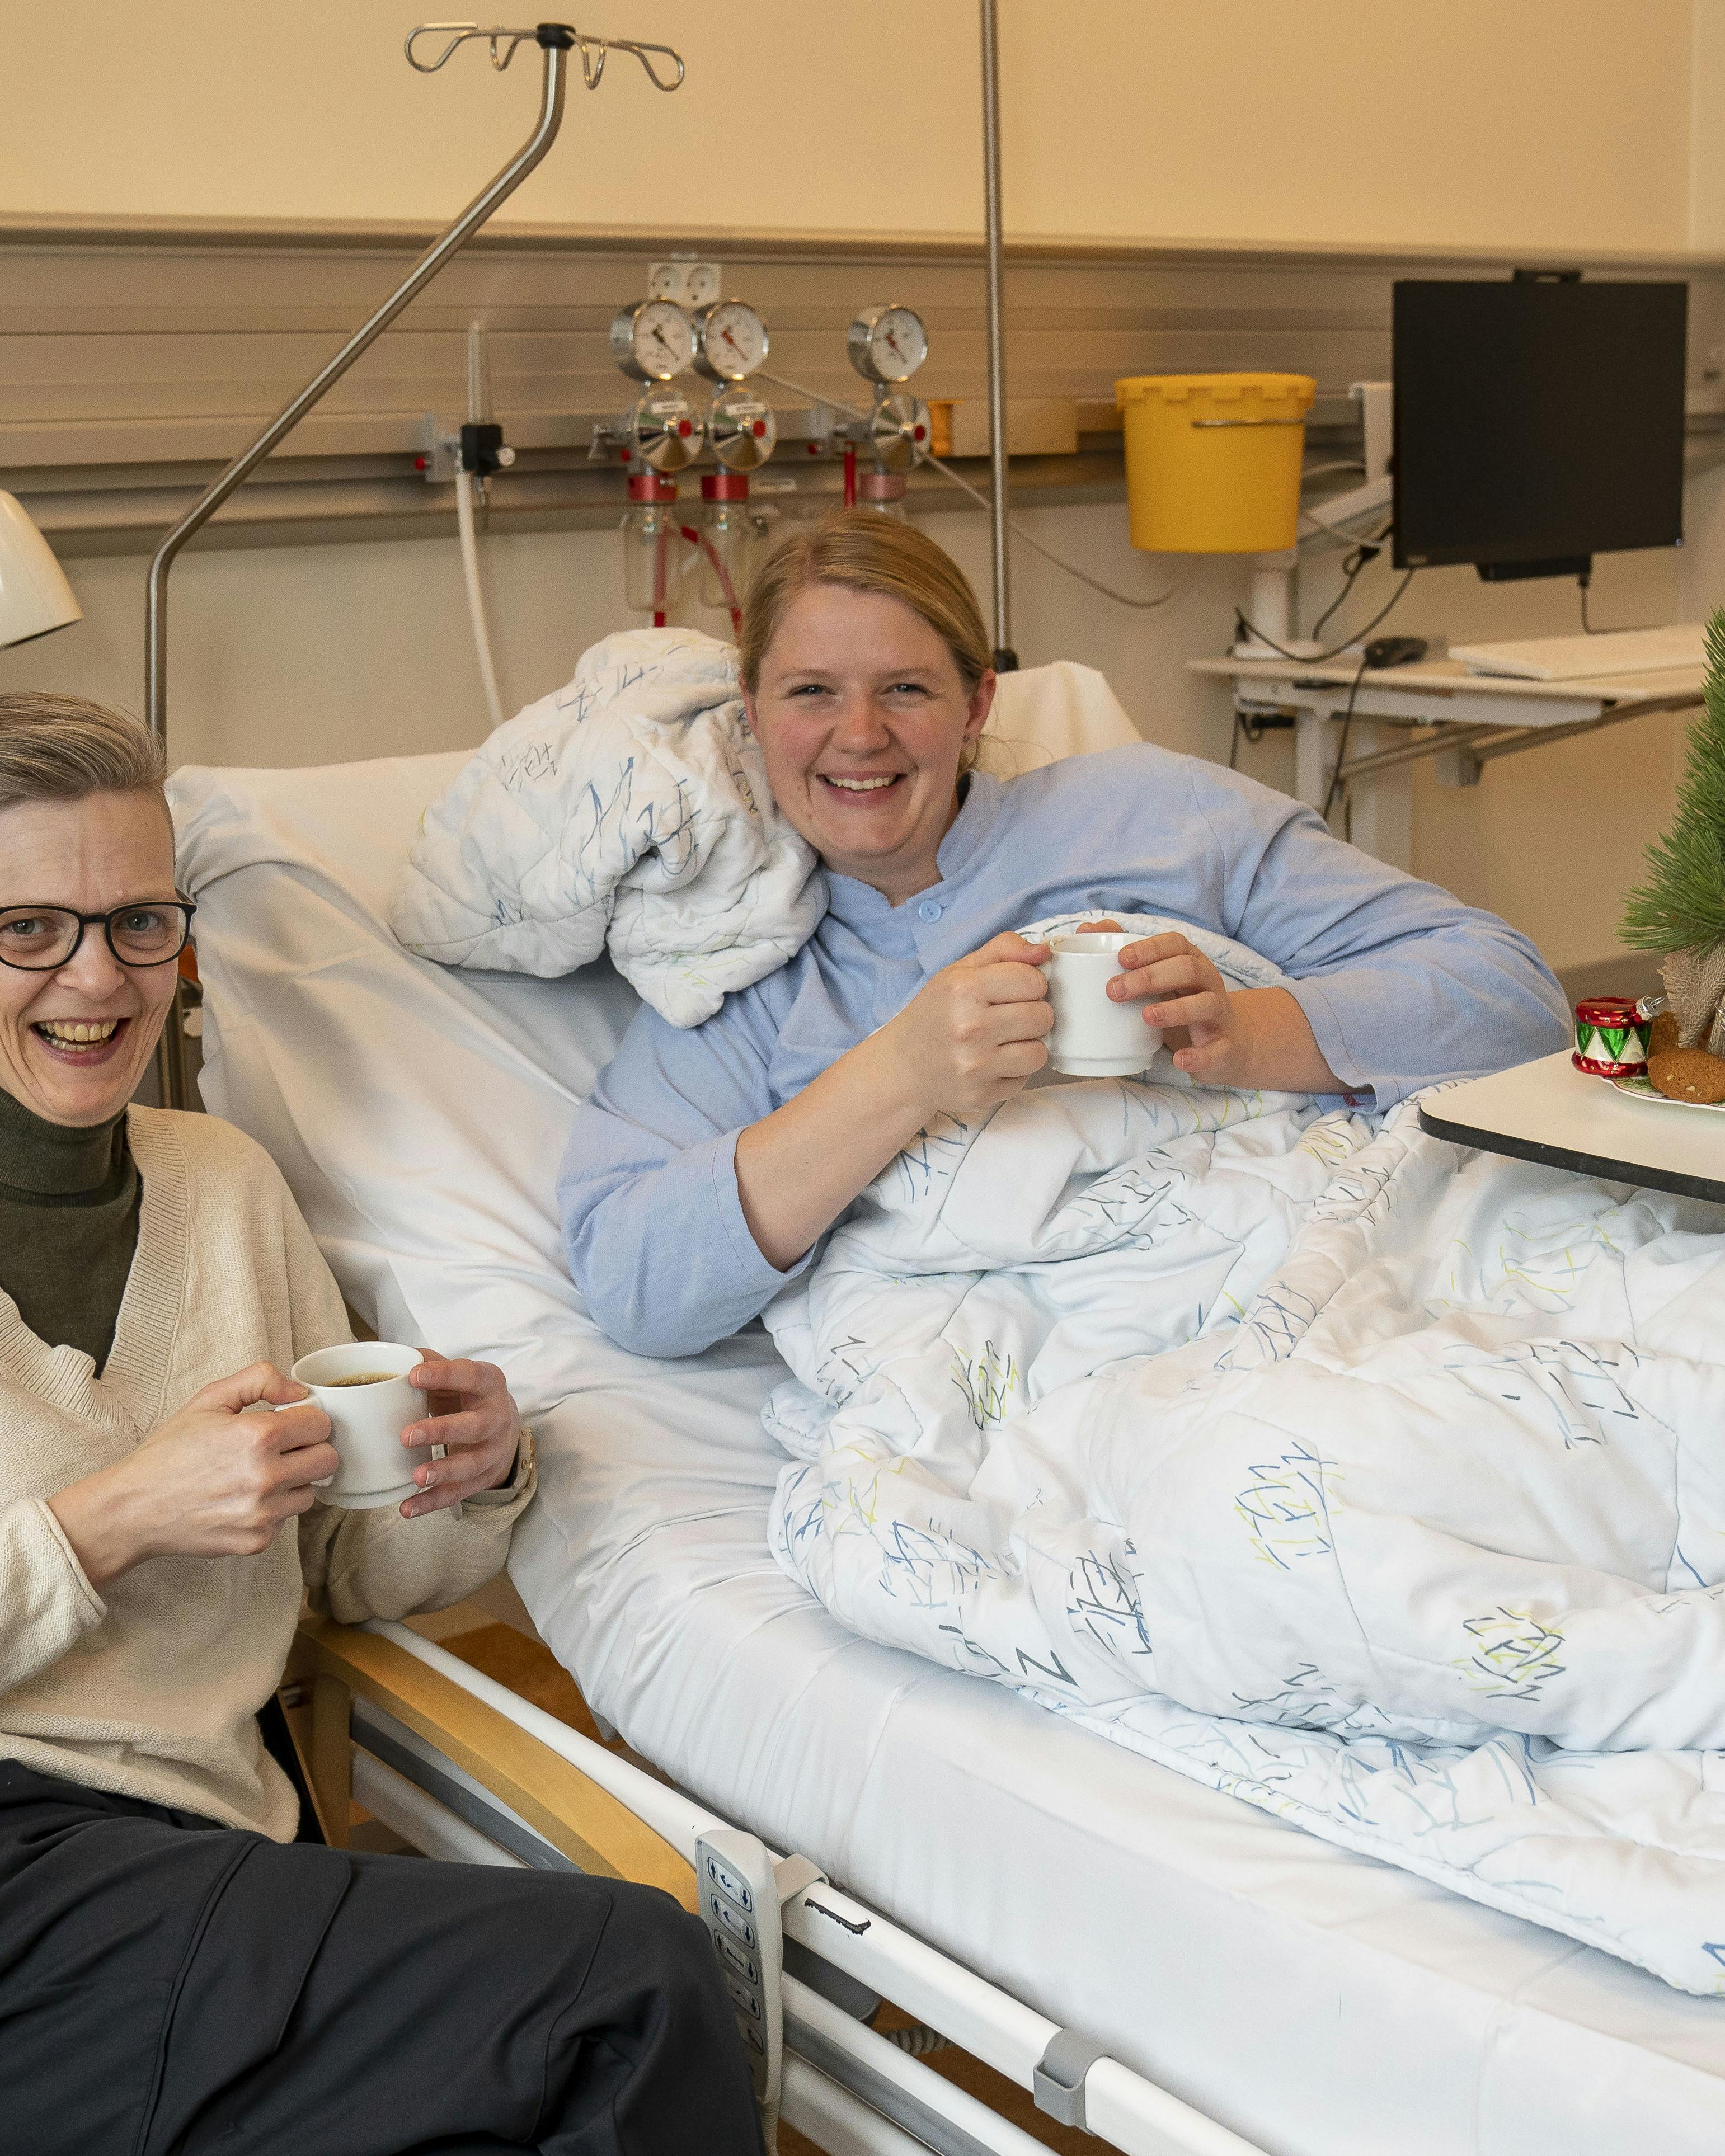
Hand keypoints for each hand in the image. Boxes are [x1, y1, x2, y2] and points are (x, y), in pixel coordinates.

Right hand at [48, 1363, 337, 1586]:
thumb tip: (300, 1392)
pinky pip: (287, 1520)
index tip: (290, 1423)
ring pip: (311, 1492)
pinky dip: (273, 1509)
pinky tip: (242, 1499)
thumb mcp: (209, 1399)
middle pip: (328, 1460)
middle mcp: (266, 1477)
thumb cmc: (169, 1452)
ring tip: (257, 1475)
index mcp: (258, 1436)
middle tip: (282, 1448)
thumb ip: (260, 1380)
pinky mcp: (256, 1541)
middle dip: (310, 1449)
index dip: (306, 1420)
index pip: (321, 1424)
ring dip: (294, 1482)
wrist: (133, 1508)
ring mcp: (263, 1514)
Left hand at [398, 1355, 520, 1517]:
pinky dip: (433, 1502)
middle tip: (407, 1436)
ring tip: (416, 1477)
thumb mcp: (458, 1374)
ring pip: (471, 1464)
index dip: (444, 1375)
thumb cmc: (469, 1395)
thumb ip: (430, 1362)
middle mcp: (497, 1417)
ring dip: (444, 1471)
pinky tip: (408, 1508)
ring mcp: (494, 1451)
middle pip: (475, 1426)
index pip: (470, 1376)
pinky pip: (459, 1492)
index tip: (412, 1376)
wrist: (504, 1426)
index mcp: (489, 1383)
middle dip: (442, 1431)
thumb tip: (396, 1357)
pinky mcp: (485, 1477)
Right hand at [878, 930, 1052, 1121]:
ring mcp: (975, 1066)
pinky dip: (1015, 1071)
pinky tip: (993, 1063)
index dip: (1030, 984)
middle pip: (1042, 1016)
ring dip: (1028, 1045)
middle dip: (1032, 1014)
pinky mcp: (981, 1095)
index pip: (1034, 981)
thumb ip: (1004, 950)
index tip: (1014, 991)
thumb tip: (1043, 952)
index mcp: (963, 990)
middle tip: (1009, 1017)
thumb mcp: (960, 971)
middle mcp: (969, 1028)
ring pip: (1039, 1052)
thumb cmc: (936, 1013)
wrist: (903, 1066)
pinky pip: (1025, 1078)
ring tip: (1004, 1041)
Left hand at [1104, 926, 1342, 1093]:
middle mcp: (1208, 983)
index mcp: (1191, 962)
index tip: (1121, 958)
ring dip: (1175, 1009)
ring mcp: (1218, 1015)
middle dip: (1150, 977)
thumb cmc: (1182, 1003)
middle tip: (1115, 991)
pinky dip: (1198, 1055)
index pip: (1176, 944)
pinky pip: (1216, 1050)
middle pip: (1187, 969)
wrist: (1229, 1043)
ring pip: (1205, 1004)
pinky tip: (1178, 1060)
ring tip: (1146, 1016)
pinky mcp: (1225, 1047)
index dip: (1150, 949)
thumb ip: (1126, 955)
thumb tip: (1087, 929)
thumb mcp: (1159, 978)